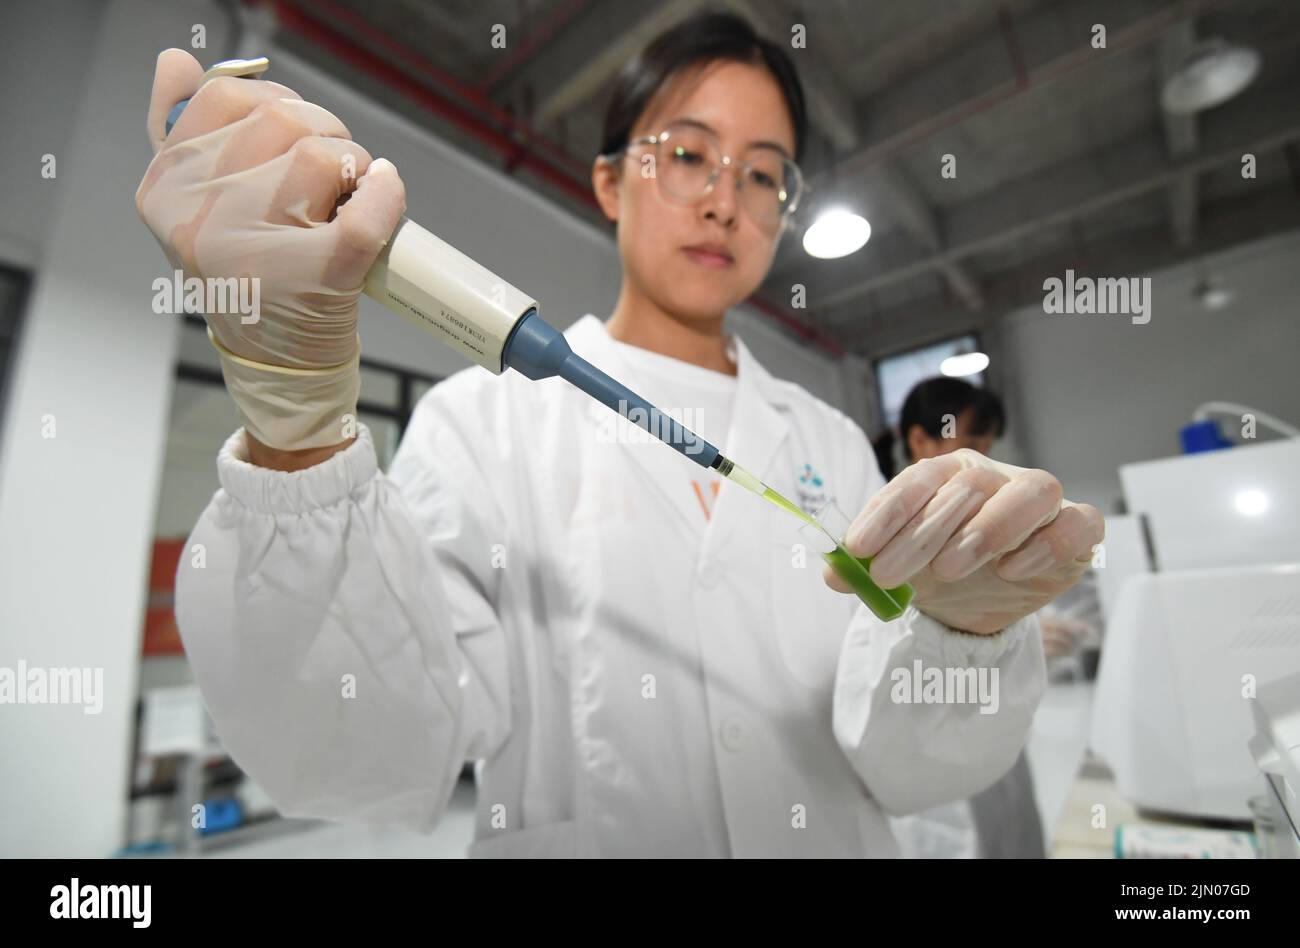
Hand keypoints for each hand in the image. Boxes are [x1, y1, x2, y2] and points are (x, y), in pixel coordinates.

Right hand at [135, 49, 405, 448]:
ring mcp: (257, 252)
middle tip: (336, 171)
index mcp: (166, 189)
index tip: (296, 137)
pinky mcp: (315, 281)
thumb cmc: (247, 275)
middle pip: (283, 120)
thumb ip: (180, 130)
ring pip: (323, 157)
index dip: (277, 105)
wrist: (275, 365)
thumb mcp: (194, 207)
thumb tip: (177, 61)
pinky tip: (385, 191)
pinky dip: (386, 195)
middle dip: (326, 132)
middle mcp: (200, 219)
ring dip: (354, 164)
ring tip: (350, 196)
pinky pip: (363, 217)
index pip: (227, 99)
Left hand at [827, 449, 1103, 633]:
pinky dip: (1047, 545)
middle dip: (919, 534)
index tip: (857, 548)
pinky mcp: (1077, 532)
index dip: (887, 512)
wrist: (986, 598)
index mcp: (949, 473)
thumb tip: (833, 574)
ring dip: (987, 528)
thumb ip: (865, 565)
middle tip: (887, 576)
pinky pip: (1079, 524)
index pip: (920, 478)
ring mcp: (1040, 502)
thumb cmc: (941, 568)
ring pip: (1032, 491)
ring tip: (948, 569)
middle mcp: (996, 478)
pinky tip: (1010, 571)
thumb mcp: (899, 567)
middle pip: (966, 489)